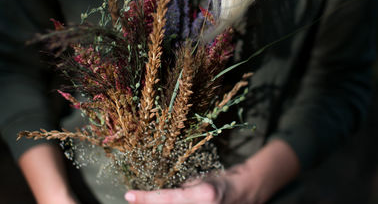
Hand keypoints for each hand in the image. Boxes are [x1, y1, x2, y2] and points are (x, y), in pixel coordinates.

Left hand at [125, 139, 299, 203]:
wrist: (245, 193)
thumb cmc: (222, 181)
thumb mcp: (201, 179)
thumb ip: (182, 189)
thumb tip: (160, 194)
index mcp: (203, 194)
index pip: (168, 198)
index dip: (146, 198)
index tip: (129, 196)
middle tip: (136, 199)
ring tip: (148, 200)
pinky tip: (164, 202)